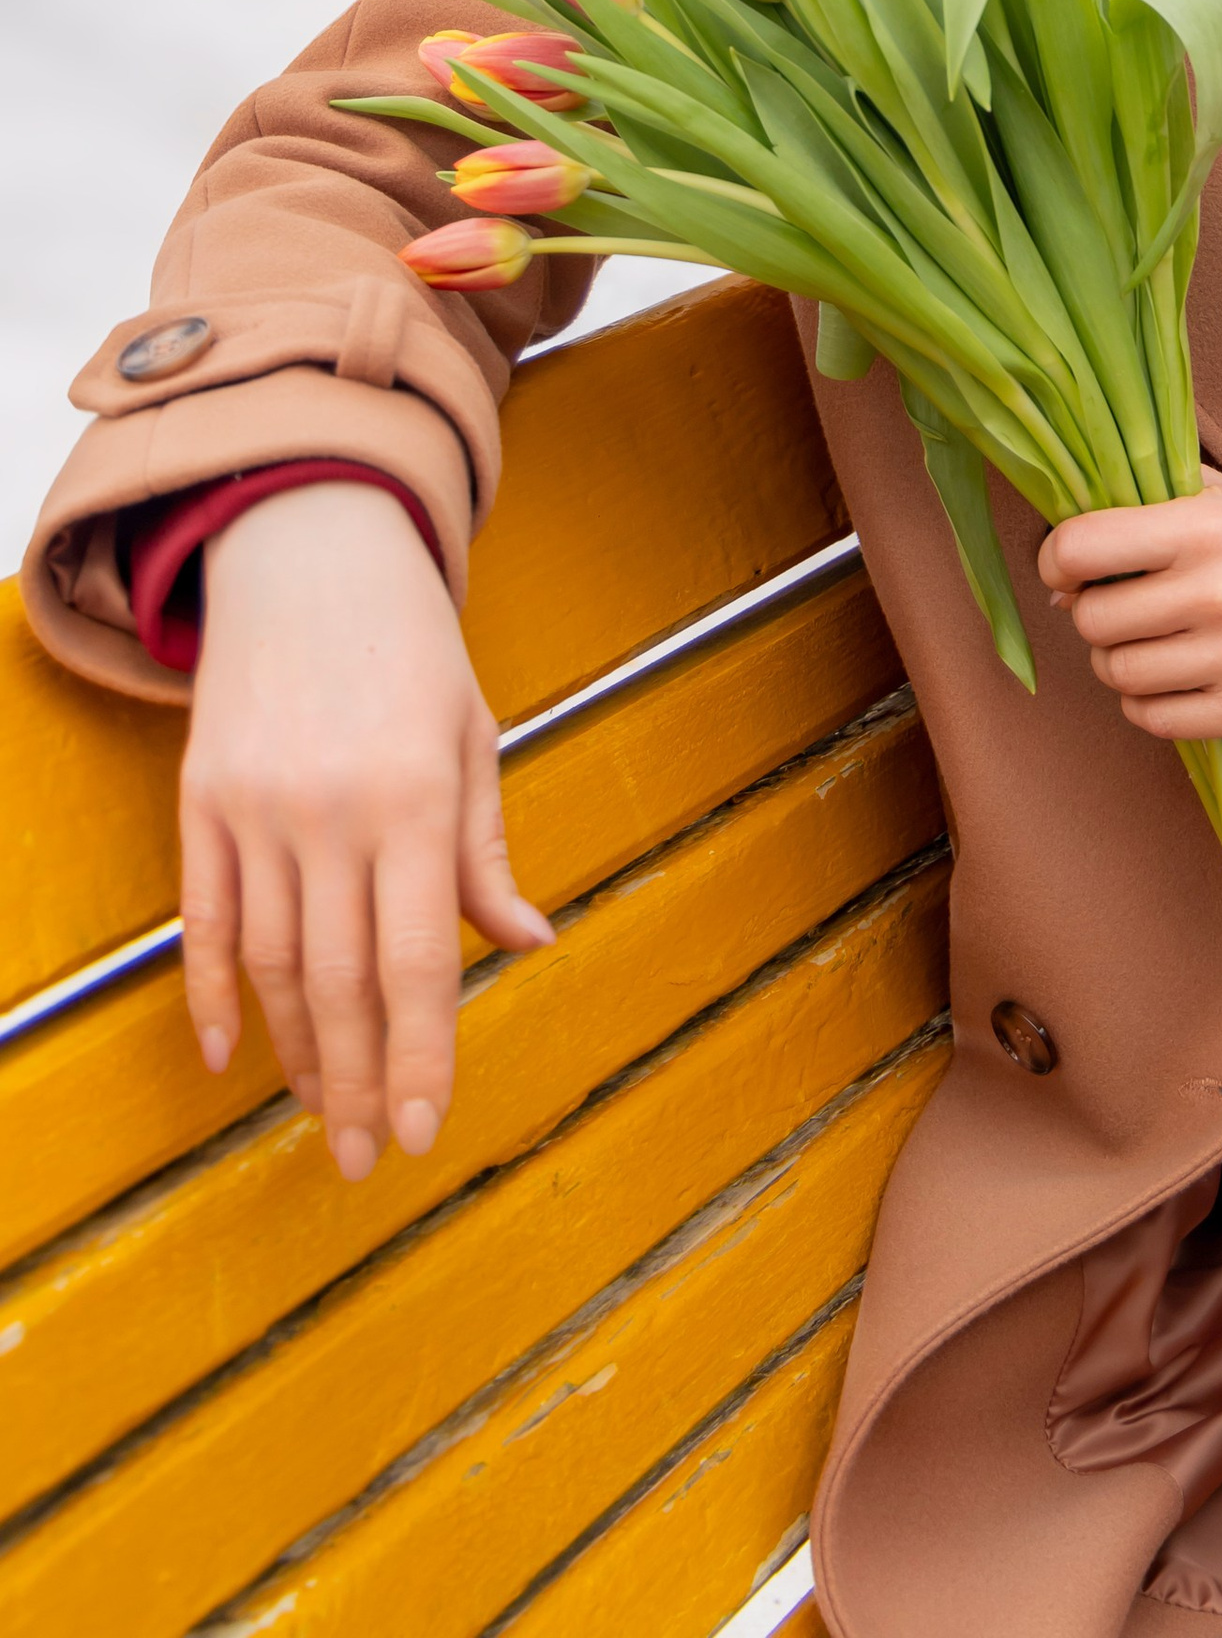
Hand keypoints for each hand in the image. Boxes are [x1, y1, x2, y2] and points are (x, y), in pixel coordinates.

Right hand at [181, 481, 551, 1182]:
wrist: (310, 554)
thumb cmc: (411, 648)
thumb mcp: (472, 735)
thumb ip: (486, 851)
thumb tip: (527, 943)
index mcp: (414, 797)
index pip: (418, 959)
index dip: (420, 1054)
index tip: (424, 1129)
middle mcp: (331, 811)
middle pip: (341, 982)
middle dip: (358, 1082)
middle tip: (367, 1159)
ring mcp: (257, 809)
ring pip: (275, 964)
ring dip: (297, 1052)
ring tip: (323, 1113)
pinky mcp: (202, 802)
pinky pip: (206, 921)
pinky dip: (214, 993)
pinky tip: (230, 1053)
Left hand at [1037, 470, 1221, 741]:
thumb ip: (1144, 504)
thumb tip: (1058, 568)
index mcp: (1208, 525)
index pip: (1082, 547)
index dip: (1057, 560)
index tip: (1068, 568)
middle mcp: (1221, 590)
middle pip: (1091, 619)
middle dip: (1093, 614)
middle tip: (1123, 606)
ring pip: (1116, 673)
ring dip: (1119, 661)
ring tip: (1151, 642)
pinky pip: (1151, 719)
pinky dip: (1147, 703)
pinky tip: (1173, 678)